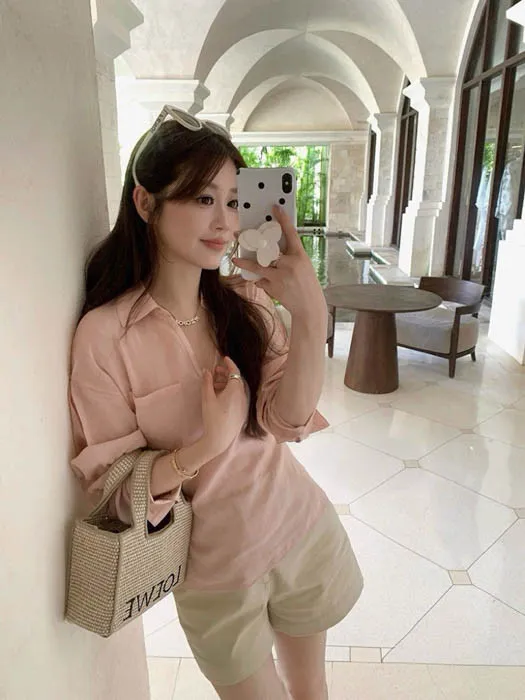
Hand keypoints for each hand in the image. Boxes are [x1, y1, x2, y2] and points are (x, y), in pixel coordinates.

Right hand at [200, 357, 247, 457]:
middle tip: (215, 371)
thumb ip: (207, 382)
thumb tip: (207, 371)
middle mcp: (242, 396)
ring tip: (214, 383)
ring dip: (227, 382)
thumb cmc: (213, 418)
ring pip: (237, 388)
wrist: (220, 439)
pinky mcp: (241, 411)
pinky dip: (229, 391)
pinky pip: (237, 396)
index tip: (224, 358)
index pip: (235, 371)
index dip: (230, 364)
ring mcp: (243, 404)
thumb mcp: (207, 398)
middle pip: (236, 379)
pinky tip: (219, 395)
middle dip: (226, 373)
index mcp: (235, 390)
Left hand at [233, 205, 325, 320]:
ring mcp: (281, 276)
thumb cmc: (306, 284)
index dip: (283, 219)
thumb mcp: (303, 266)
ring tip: (235, 259)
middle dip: (251, 241)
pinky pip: (261, 281)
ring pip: (258, 266)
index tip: (275, 208)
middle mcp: (290, 264)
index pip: (291, 233)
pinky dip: (261, 281)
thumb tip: (269, 250)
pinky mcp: (273, 288)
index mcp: (300, 255)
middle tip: (238, 235)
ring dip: (245, 263)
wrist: (309, 307)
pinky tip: (267, 284)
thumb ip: (289, 257)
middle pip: (267, 248)